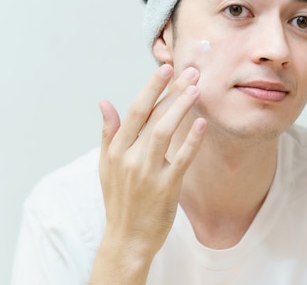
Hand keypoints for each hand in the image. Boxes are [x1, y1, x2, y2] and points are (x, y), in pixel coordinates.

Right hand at [97, 64, 205, 262]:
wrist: (127, 238)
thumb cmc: (119, 199)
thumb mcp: (105, 165)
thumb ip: (109, 133)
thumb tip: (104, 102)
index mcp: (116, 149)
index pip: (135, 111)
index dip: (151, 88)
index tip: (166, 68)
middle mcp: (129, 158)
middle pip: (153, 116)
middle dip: (172, 90)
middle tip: (191, 71)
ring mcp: (147, 173)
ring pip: (165, 132)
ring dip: (181, 107)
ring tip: (197, 88)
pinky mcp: (166, 187)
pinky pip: (182, 159)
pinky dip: (191, 140)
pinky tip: (202, 123)